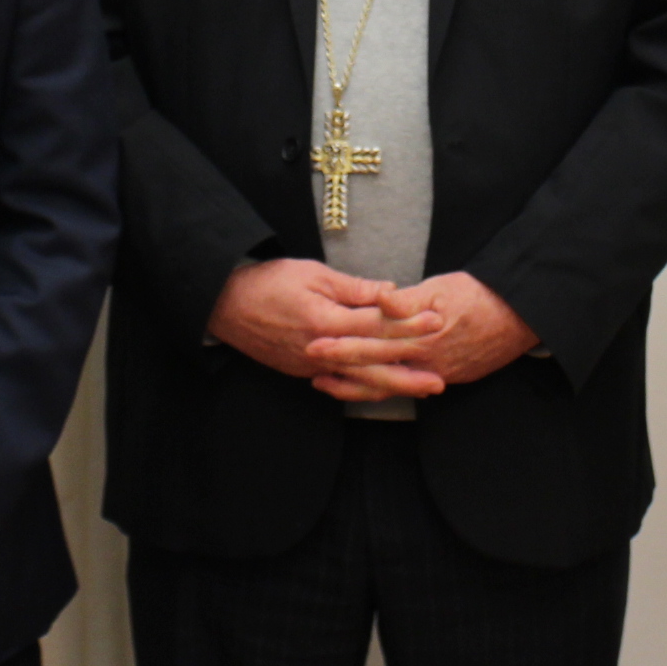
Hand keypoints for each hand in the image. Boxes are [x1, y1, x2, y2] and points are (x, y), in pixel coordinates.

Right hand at [210, 257, 443, 400]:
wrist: (226, 304)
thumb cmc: (269, 282)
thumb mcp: (313, 274)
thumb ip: (354, 288)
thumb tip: (390, 293)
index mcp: (325, 320)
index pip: (376, 325)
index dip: (408, 324)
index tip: (436, 321)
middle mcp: (320, 349)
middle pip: (372, 363)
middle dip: (408, 370)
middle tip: (440, 377)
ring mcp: (310, 365)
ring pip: (358, 380)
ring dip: (391, 386)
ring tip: (420, 391)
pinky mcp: (301, 371)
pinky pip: (338, 382)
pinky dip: (363, 387)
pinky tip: (382, 389)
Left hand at [311, 272, 540, 391]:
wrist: (520, 318)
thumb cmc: (479, 295)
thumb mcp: (441, 289)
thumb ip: (406, 301)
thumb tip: (379, 301)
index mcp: (420, 335)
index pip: (373, 340)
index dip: (343, 342)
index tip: (316, 341)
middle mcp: (426, 359)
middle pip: (375, 366)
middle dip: (341, 367)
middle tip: (312, 364)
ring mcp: (437, 372)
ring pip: (390, 384)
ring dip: (357, 385)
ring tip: (328, 384)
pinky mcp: (448, 377)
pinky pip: (409, 386)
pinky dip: (384, 387)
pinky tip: (367, 386)